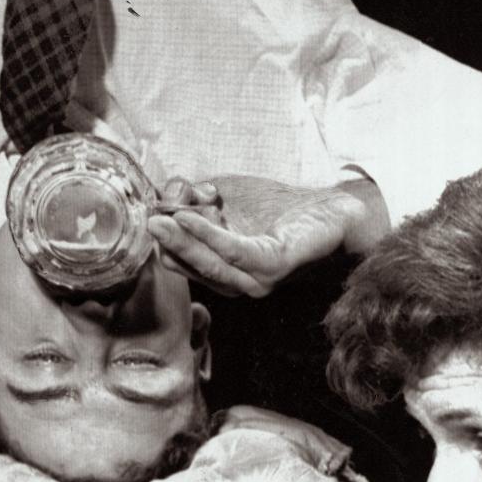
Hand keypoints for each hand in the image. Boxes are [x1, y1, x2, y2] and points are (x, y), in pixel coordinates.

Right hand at [148, 175, 387, 296]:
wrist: (332, 211)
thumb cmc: (280, 206)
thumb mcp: (225, 197)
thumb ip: (194, 200)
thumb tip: (166, 198)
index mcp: (225, 272)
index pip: (180, 262)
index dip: (166, 235)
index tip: (158, 207)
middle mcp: (237, 283)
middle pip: (187, 266)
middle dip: (168, 240)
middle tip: (149, 218)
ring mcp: (255, 280)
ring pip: (206, 263)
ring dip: (181, 240)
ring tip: (161, 219)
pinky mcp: (271, 268)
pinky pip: (231, 252)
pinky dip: (206, 234)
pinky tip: (189, 217)